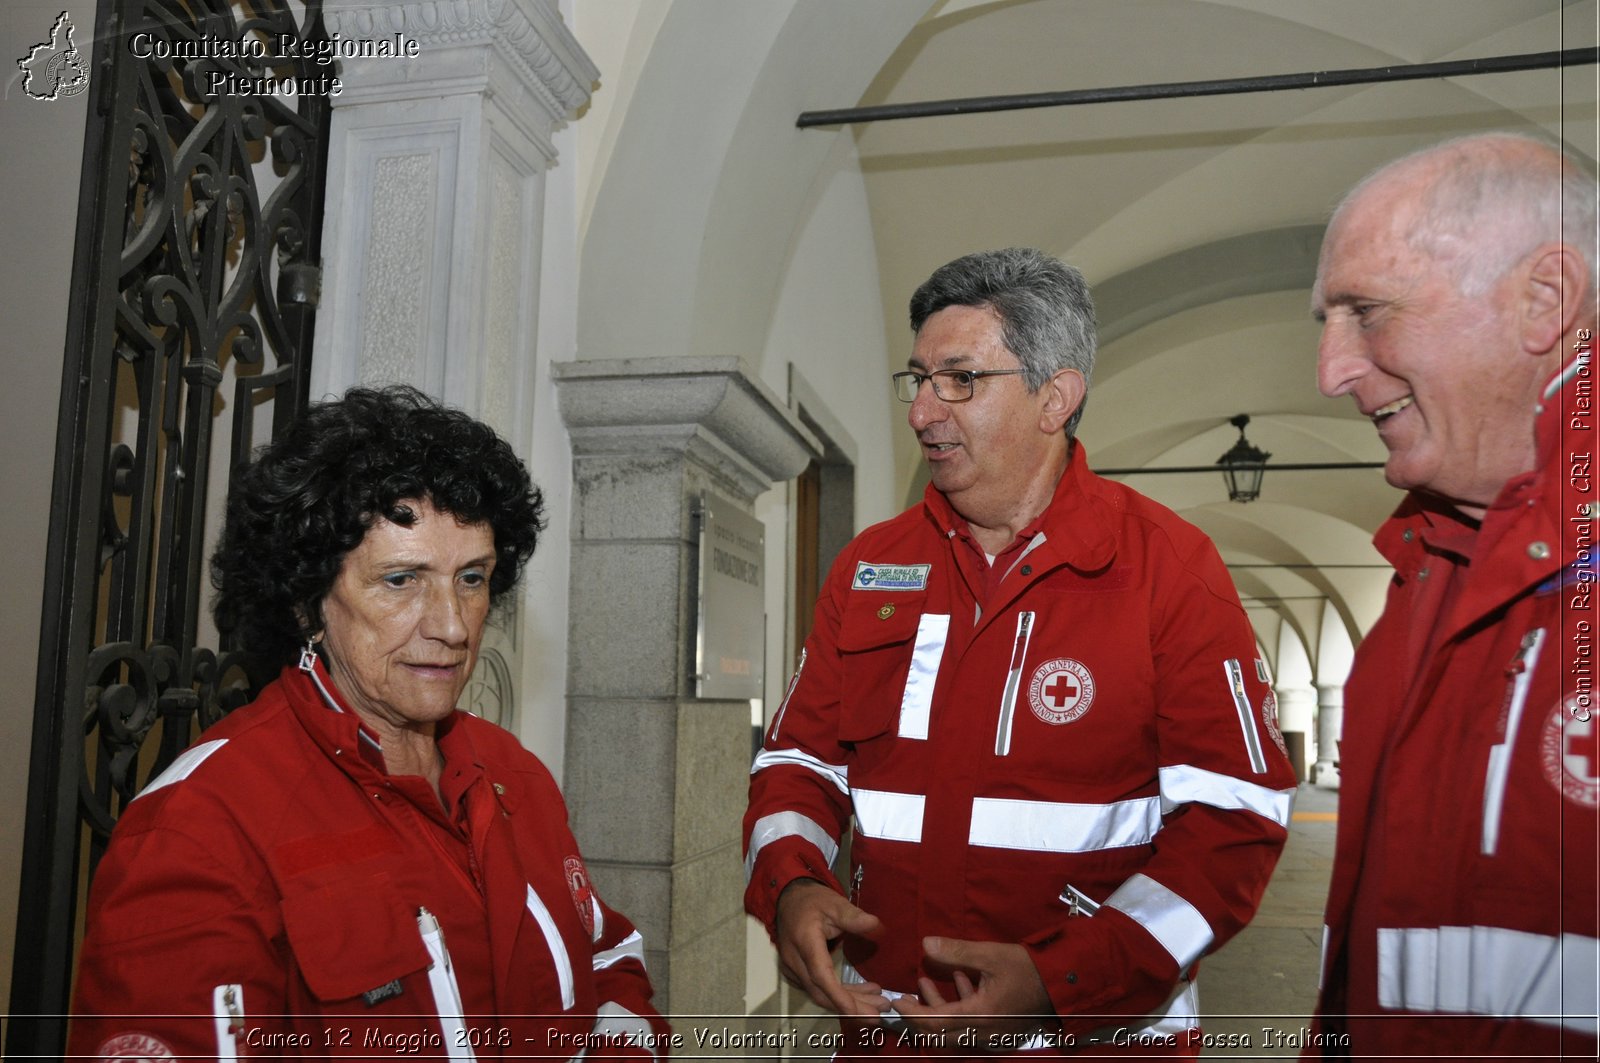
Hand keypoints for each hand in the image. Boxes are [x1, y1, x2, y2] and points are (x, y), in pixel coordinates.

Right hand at [774, 879, 887, 1016]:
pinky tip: (863, 993)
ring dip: (848, 1001)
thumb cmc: (813, 901)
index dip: (838, 996)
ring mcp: (793, 969)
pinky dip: (840, 994)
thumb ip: (853, 916)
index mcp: (805, 942)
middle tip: (879, 1012)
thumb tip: (874, 924)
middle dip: (850, 1006)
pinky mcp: (796, 973)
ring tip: (877, 1004)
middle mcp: (794, 960)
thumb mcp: (834, 903)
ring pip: (820, 994)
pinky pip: (818, 989)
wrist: (788, 899)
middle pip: (821, 992)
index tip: (857, 1012)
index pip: (820, 975)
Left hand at [891, 937, 1055, 1050]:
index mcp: (980, 1016)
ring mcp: (992, 1035)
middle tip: (903, 997)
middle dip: (919, 1015)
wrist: (1062, 983)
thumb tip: (926, 944)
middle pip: (940, 1033)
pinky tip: (958, 982)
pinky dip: (957, 1008)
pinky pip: (970, 1026)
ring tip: (924, 982)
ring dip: (937, 1008)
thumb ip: (957, 951)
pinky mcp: (999, 1030)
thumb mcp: (991, 954)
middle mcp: (984, 1032)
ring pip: (954, 1030)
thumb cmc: (1028, 968)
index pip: (935, 1023)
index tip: (896, 1002)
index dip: (912, 1014)